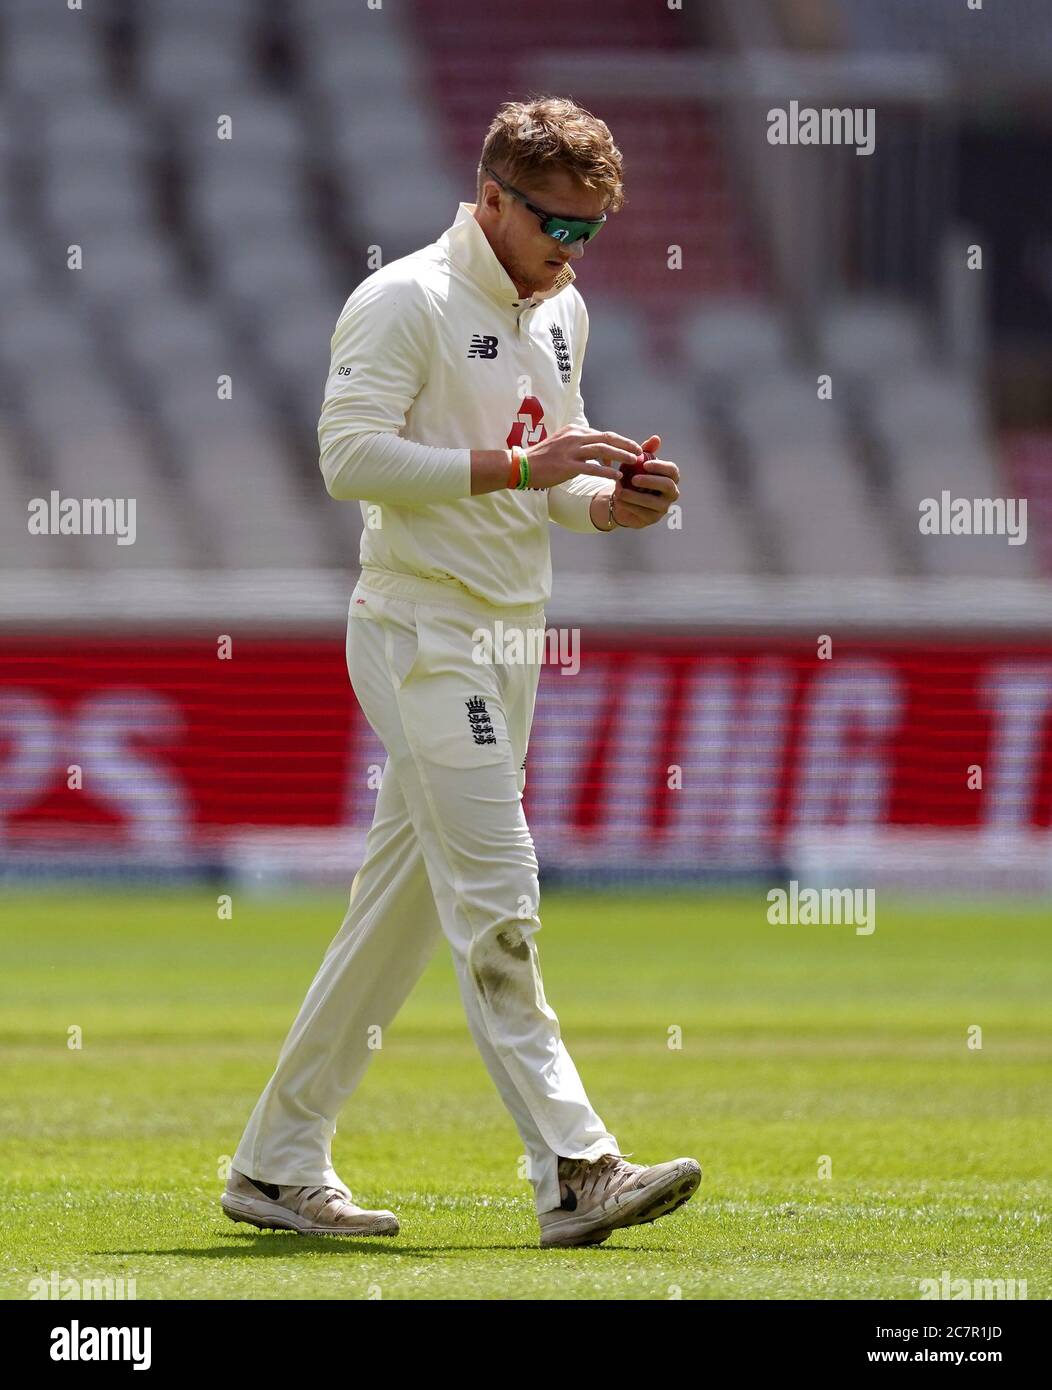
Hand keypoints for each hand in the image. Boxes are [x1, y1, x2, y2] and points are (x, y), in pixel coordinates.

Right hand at [524, 425, 640, 488]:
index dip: (619, 442)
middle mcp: (575, 437)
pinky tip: (617, 476)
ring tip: (633, 461)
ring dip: (621, 455)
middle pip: (607, 438)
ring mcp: (571, 450)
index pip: (602, 434)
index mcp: (575, 430)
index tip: (630, 448)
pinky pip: (592, 467)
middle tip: (639, 452)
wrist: (522, 465)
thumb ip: (580, 445)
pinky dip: (606, 471)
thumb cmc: (542, 458)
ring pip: (603, 450)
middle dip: (626, 444)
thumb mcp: (563, 445)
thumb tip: (599, 452)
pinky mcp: (567, 465)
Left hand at [610, 434, 678, 527]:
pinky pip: (642, 513)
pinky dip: (629, 505)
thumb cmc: (633, 477)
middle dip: (650, 481)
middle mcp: (671, 493)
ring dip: (635, 495)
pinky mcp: (652, 519)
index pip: (672, 470)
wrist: (623, 499)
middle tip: (633, 479)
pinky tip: (619, 499)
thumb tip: (656, 438)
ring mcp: (663, 507)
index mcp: (670, 477)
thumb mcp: (637, 463)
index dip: (660, 467)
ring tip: (620, 490)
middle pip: (668, 486)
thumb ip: (646, 451)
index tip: (644, 464)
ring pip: (654, 502)